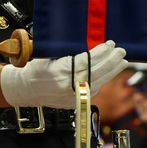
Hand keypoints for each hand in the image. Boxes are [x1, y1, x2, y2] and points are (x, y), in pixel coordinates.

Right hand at [0, 40, 127, 109]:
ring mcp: (73, 97)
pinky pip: (93, 90)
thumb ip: (69, 54)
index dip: (101, 53)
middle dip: (111, 61)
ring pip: (98, 82)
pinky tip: (109, 71)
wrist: (25, 90)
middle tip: (121, 51)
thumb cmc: (35, 69)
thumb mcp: (49, 55)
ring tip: (121, 61)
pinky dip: (103, 79)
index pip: (86, 61)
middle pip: (96, 73)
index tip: (110, 44)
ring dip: (112, 71)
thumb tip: (91, 46)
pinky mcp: (75, 103)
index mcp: (60, 72)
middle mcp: (68, 86)